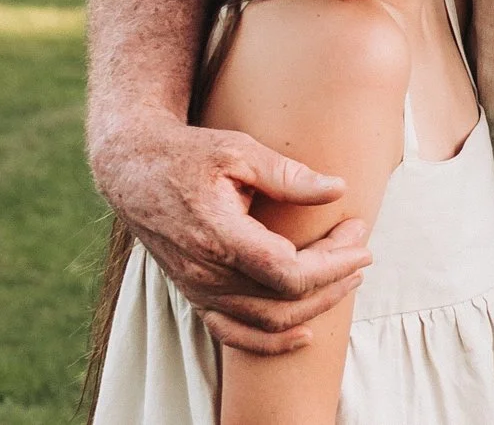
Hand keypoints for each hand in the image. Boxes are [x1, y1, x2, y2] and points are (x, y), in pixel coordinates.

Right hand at [91, 112, 373, 354]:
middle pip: (284, 301)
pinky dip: (270, 341)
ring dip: (314, 306)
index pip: (289, 273)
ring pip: (265, 323)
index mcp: (220, 236)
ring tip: (348, 278)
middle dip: (334, 278)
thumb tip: (337, 189)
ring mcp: (198, 289)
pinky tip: (303, 332)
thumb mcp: (239, 151)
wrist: (132, 170)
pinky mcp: (194, 293)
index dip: (334, 264)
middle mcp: (206, 272)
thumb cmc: (188, 154)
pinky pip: (233, 333)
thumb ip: (289, 176)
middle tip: (360, 246)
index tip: (361, 240)